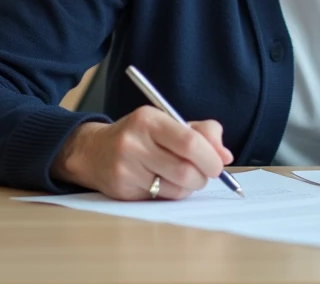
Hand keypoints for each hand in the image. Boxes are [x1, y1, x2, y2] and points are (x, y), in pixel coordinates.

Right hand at [51, 106, 232, 200]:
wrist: (93, 151)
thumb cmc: (139, 135)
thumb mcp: (167, 122)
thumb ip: (202, 133)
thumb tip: (225, 156)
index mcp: (149, 120)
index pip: (190, 142)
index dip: (211, 157)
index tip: (218, 164)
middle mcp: (134, 143)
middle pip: (186, 171)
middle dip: (204, 176)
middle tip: (205, 174)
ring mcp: (126, 169)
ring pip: (176, 189)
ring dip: (189, 187)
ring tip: (184, 177)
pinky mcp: (123, 191)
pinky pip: (161, 199)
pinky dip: (171, 194)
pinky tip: (164, 183)